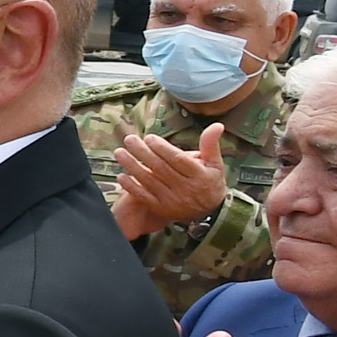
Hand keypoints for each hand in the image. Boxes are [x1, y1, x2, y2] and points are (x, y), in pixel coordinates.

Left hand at [114, 127, 229, 237]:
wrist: (211, 211)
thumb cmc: (211, 181)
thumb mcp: (215, 163)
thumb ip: (210, 144)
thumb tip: (217, 125)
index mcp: (199, 175)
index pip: (178, 159)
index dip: (162, 148)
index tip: (149, 138)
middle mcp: (186, 188)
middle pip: (161, 168)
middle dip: (143, 153)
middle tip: (130, 140)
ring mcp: (173, 200)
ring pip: (150, 181)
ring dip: (132, 166)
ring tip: (119, 152)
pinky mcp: (162, 209)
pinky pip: (144, 196)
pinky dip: (131, 186)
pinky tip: (121, 176)